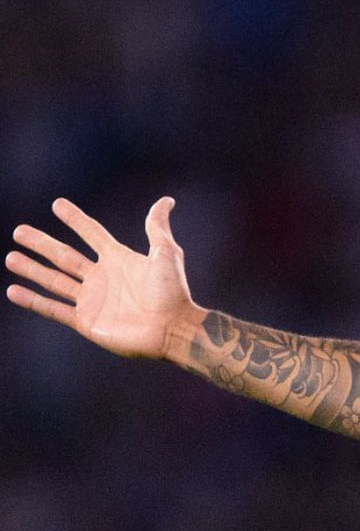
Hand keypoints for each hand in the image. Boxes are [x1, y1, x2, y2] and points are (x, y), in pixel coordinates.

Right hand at [6, 197, 197, 359]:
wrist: (172, 329)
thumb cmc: (172, 292)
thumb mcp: (166, 253)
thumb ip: (158, 227)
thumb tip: (166, 200)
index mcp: (119, 260)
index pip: (92, 234)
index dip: (76, 220)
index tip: (58, 204)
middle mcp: (102, 278)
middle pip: (65, 256)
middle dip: (42, 244)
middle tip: (19, 231)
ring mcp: (92, 300)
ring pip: (54, 280)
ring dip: (32, 269)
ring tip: (11, 257)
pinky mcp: (86, 321)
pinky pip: (54, 309)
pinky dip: (34, 301)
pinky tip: (14, 291)